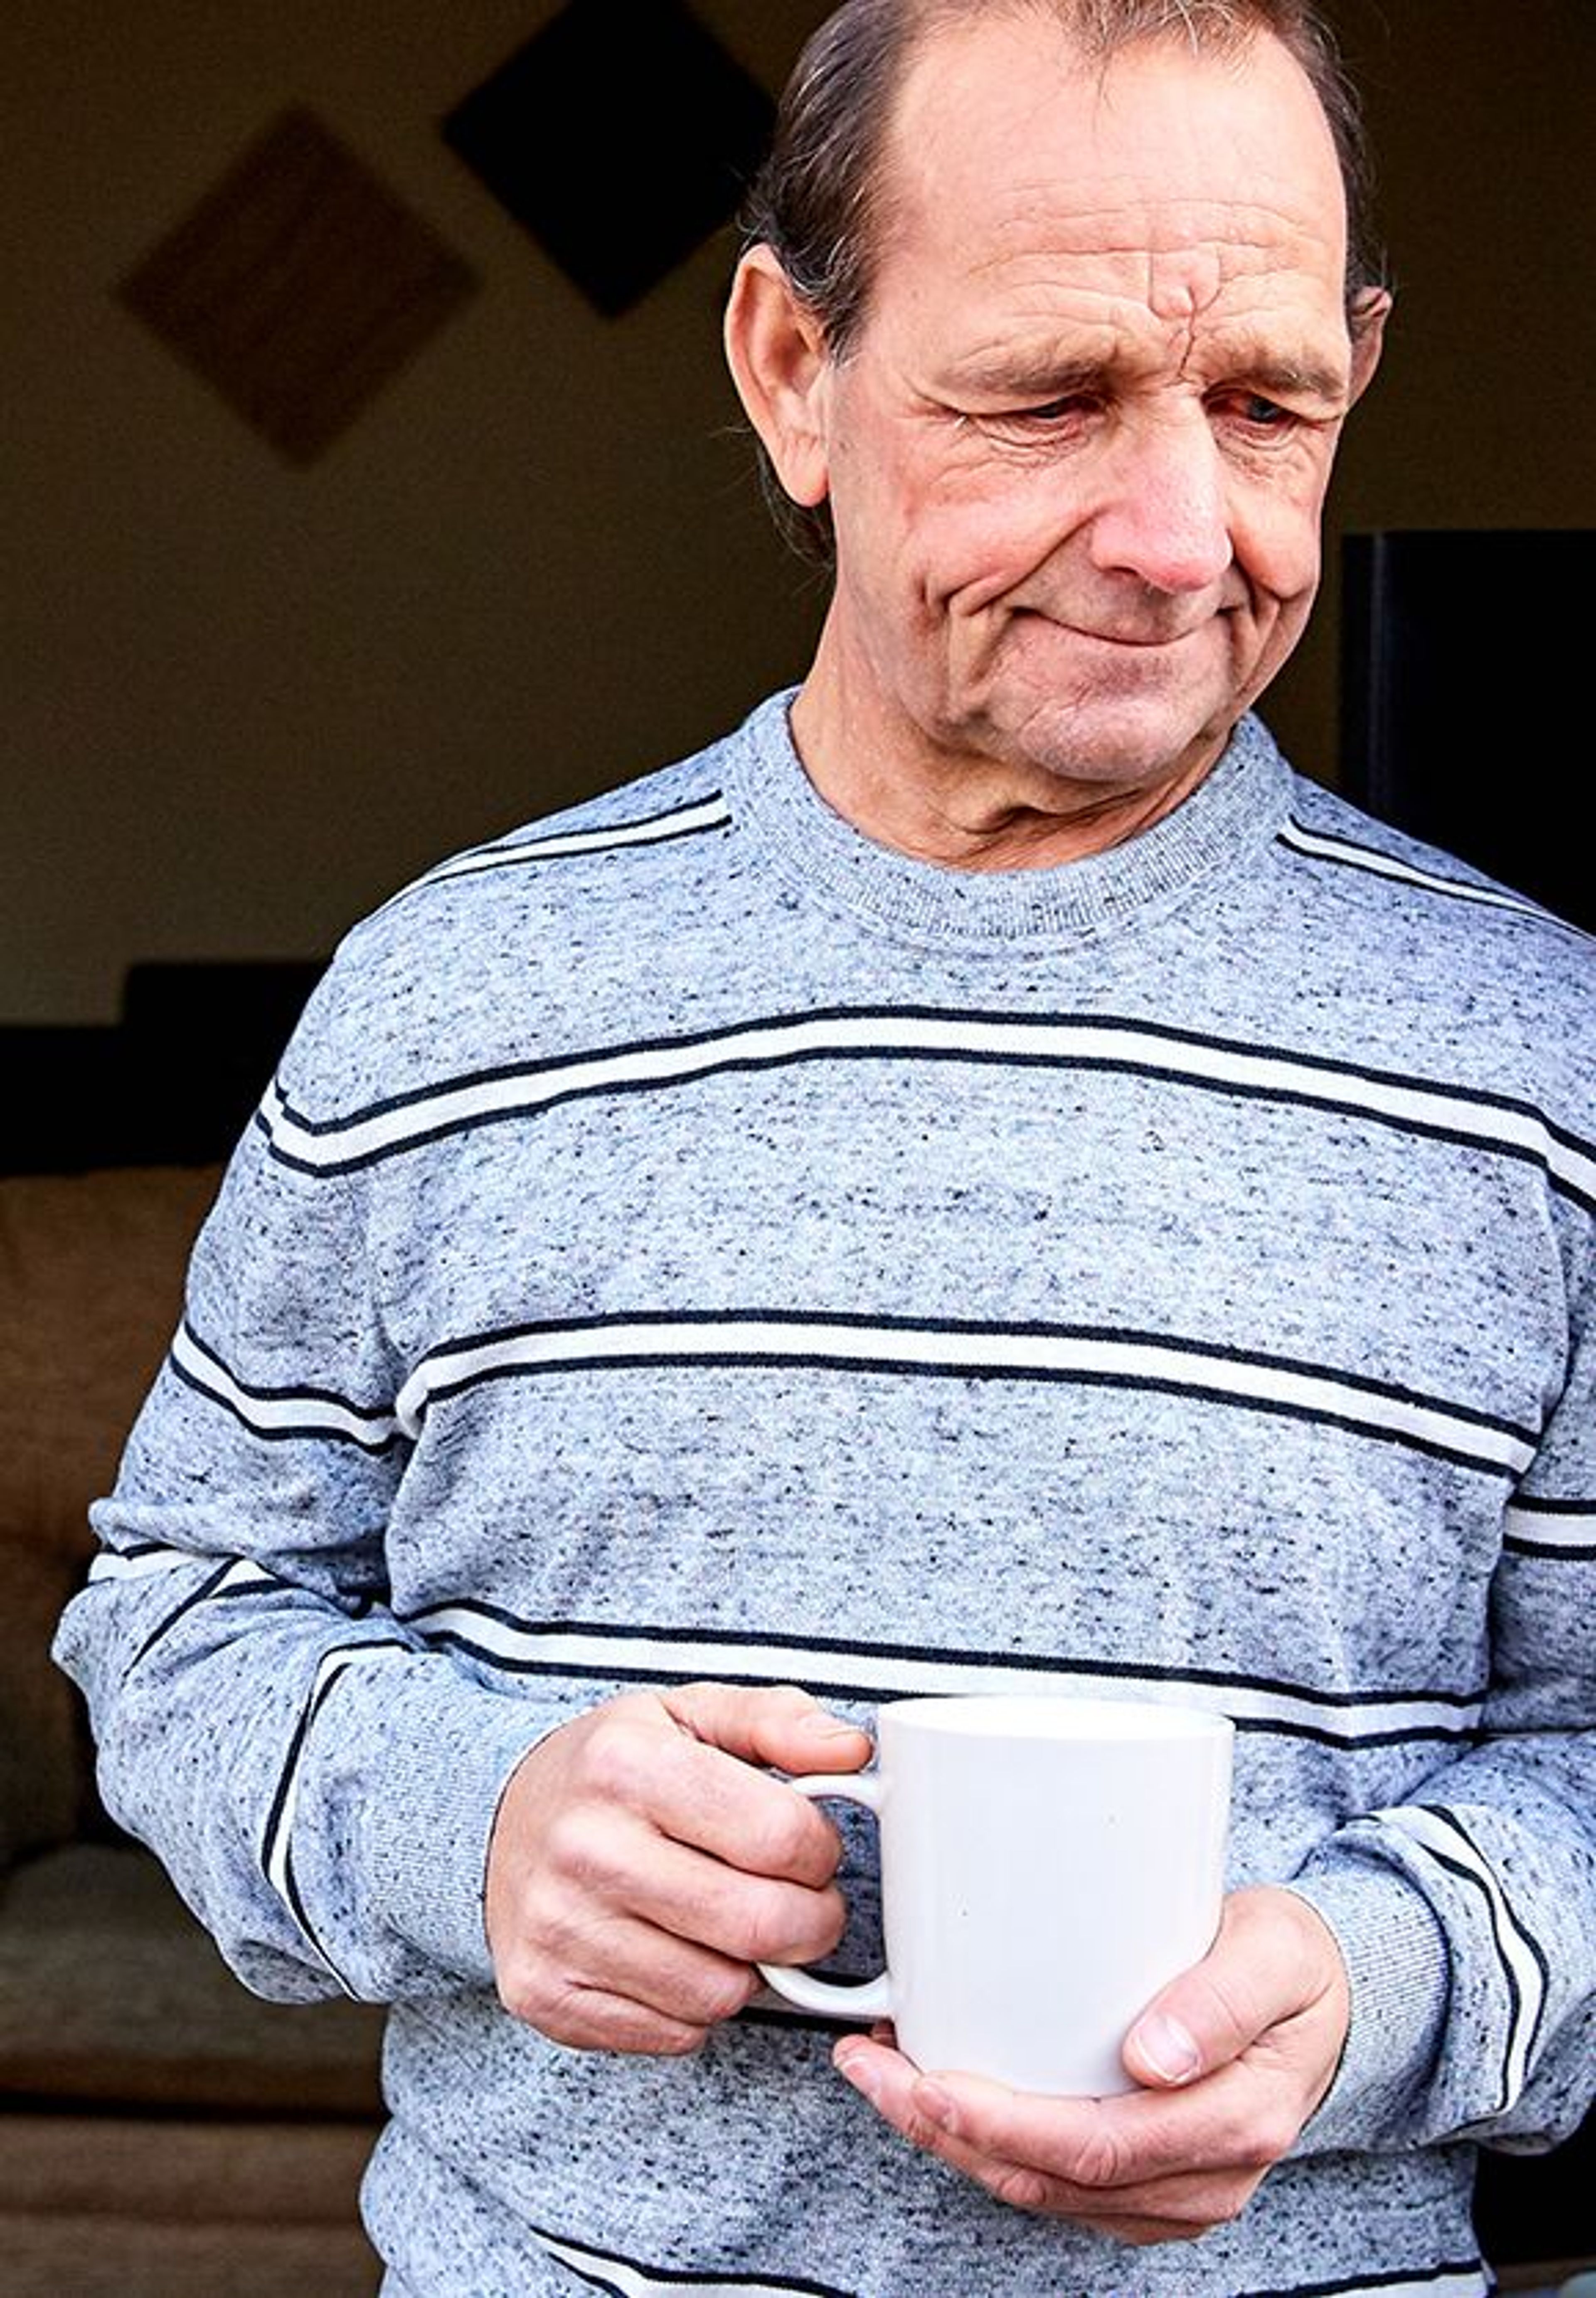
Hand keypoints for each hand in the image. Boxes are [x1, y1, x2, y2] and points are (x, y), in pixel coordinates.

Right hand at [486, 1681, 870, 2053]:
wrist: (498, 1819)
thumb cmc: (616, 1767)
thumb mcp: (692, 1713)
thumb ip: (780, 1722)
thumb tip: (853, 1753)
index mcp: (627, 1764)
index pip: (780, 1836)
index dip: (821, 1851)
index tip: (811, 1847)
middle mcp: (585, 1847)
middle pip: (759, 1924)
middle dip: (811, 1922)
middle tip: (804, 1903)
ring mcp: (559, 1928)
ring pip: (721, 1993)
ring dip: (751, 1967)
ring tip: (732, 1923)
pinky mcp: (544, 1995)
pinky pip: (673, 2034)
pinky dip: (697, 2006)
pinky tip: (680, 1954)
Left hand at [833, 1886, 1349, 2245]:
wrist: (1324, 1993)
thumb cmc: (1292, 1961)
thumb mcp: (1275, 1951)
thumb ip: (1222, 1999)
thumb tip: (1151, 2059)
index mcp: (1235, 2122)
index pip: (1096, 2149)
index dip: (1001, 2124)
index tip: (926, 2078)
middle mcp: (1203, 2177)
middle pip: (1051, 2179)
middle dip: (946, 2130)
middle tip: (870, 2065)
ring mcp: (1174, 2189)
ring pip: (1042, 2191)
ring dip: (953, 2141)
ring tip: (882, 2073)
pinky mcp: (1147, 2176)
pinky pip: (1055, 2182)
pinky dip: (989, 2144)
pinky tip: (940, 2093)